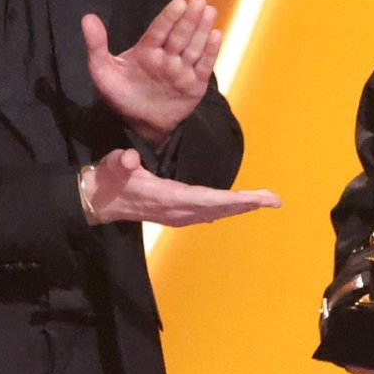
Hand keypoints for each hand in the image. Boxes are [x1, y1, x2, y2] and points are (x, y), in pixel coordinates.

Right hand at [82, 148, 280, 226]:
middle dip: (247, 204)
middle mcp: (177, 210)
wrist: (99, 201)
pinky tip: (238, 207)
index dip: (234, 200)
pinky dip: (226, 209)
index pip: (208, 199)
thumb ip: (120, 163)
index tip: (257, 199)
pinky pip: (208, 213)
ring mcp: (178, 215)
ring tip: (264, 201)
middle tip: (274, 200)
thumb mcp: (111, 167)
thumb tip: (129, 159)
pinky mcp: (176, 214)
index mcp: (168, 197)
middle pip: (219, 208)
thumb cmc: (108, 180)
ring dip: (240, 207)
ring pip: (216, 212)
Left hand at [83, 0, 221, 146]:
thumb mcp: (103, 71)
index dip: (168, 18)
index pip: (159, 30)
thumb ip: (96, 45)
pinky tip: (216, 35)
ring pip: (194, 47)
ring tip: (209, 11)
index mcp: (146, 50)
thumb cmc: (123, 95)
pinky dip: (211, 51)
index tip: (178, 3)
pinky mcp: (195, 83)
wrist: (141, 123)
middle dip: (189, 19)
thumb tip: (87, 17)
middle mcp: (167, 56)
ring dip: (202, 29)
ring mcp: (182, 69)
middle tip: (198, 1)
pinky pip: (204, 66)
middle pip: (180, 35)